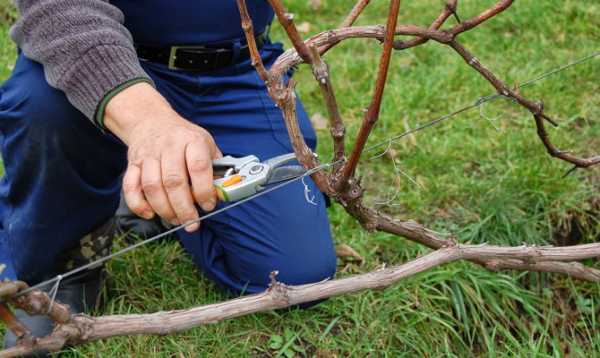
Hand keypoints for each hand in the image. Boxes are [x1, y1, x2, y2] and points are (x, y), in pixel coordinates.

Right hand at [104, 83, 221, 231]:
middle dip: (183, 208)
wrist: (152, 121)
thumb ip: (216, 167)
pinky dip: (138, 204)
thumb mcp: (206, 144)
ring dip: (164, 209)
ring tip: (176, 220)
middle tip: (192, 223)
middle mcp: (169, 146)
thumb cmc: (184, 138)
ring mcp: (149, 155)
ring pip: (152, 186)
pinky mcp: (133, 164)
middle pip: (173, 181)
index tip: (208, 205)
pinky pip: (130, 187)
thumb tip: (224, 192)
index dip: (204, 190)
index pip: (198, 167)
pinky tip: (150, 213)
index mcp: (192, 140)